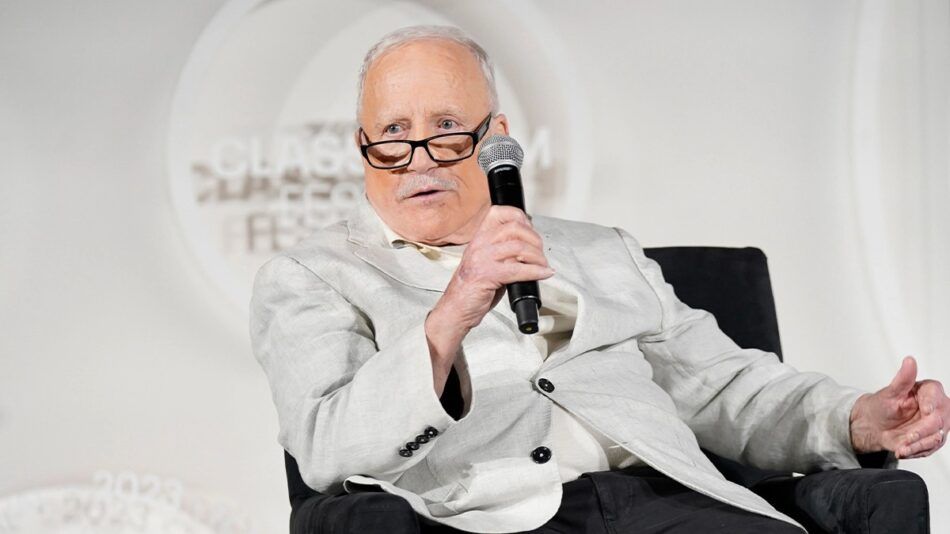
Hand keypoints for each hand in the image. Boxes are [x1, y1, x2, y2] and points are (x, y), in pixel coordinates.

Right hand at [424, 206, 553, 393]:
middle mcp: (479, 244)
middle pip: (515, 228)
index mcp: (478, 238)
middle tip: (540, 253)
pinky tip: (543, 274)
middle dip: (535, 240)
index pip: (500, 213)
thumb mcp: (486, 262)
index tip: (531, 230)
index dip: (521, 218)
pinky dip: (535, 272)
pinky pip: (518, 269)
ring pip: (519, 247)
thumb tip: (530, 246)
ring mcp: (481, 259)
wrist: (455, 309)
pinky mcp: (486, 275)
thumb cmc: (472, 289)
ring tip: (542, 266)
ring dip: (538, 257)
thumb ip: (504, 251)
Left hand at [849, 356, 947, 458]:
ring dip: (920, 444)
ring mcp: (935, 426)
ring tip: (902, 447)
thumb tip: (909, 360)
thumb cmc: (882, 405)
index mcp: (928, 391)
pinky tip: (902, 450)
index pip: (936, 395)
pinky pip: (928, 448)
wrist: (874, 425)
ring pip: (936, 437)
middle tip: (909, 437)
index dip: (932, 403)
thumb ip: (903, 378)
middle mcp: (936, 408)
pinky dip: (915, 451)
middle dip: (924, 431)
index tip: (927, 410)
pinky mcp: (930, 440)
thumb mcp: (890, 392)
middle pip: (939, 420)